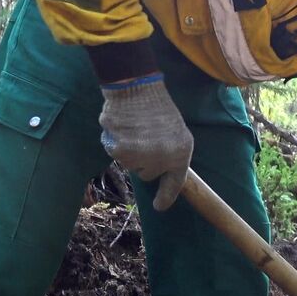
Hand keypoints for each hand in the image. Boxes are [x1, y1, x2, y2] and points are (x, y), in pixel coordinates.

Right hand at [98, 74, 192, 210]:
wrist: (137, 89)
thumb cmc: (158, 108)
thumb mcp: (176, 132)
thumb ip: (170, 154)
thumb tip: (159, 173)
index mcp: (181, 154)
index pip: (175, 182)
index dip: (166, 197)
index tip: (159, 206)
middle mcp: (161, 161)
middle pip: (147, 174)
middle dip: (145, 160)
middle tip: (146, 137)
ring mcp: (140, 158)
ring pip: (130, 164)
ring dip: (129, 150)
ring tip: (135, 129)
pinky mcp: (120, 153)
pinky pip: (115, 154)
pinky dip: (115, 142)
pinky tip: (123, 127)